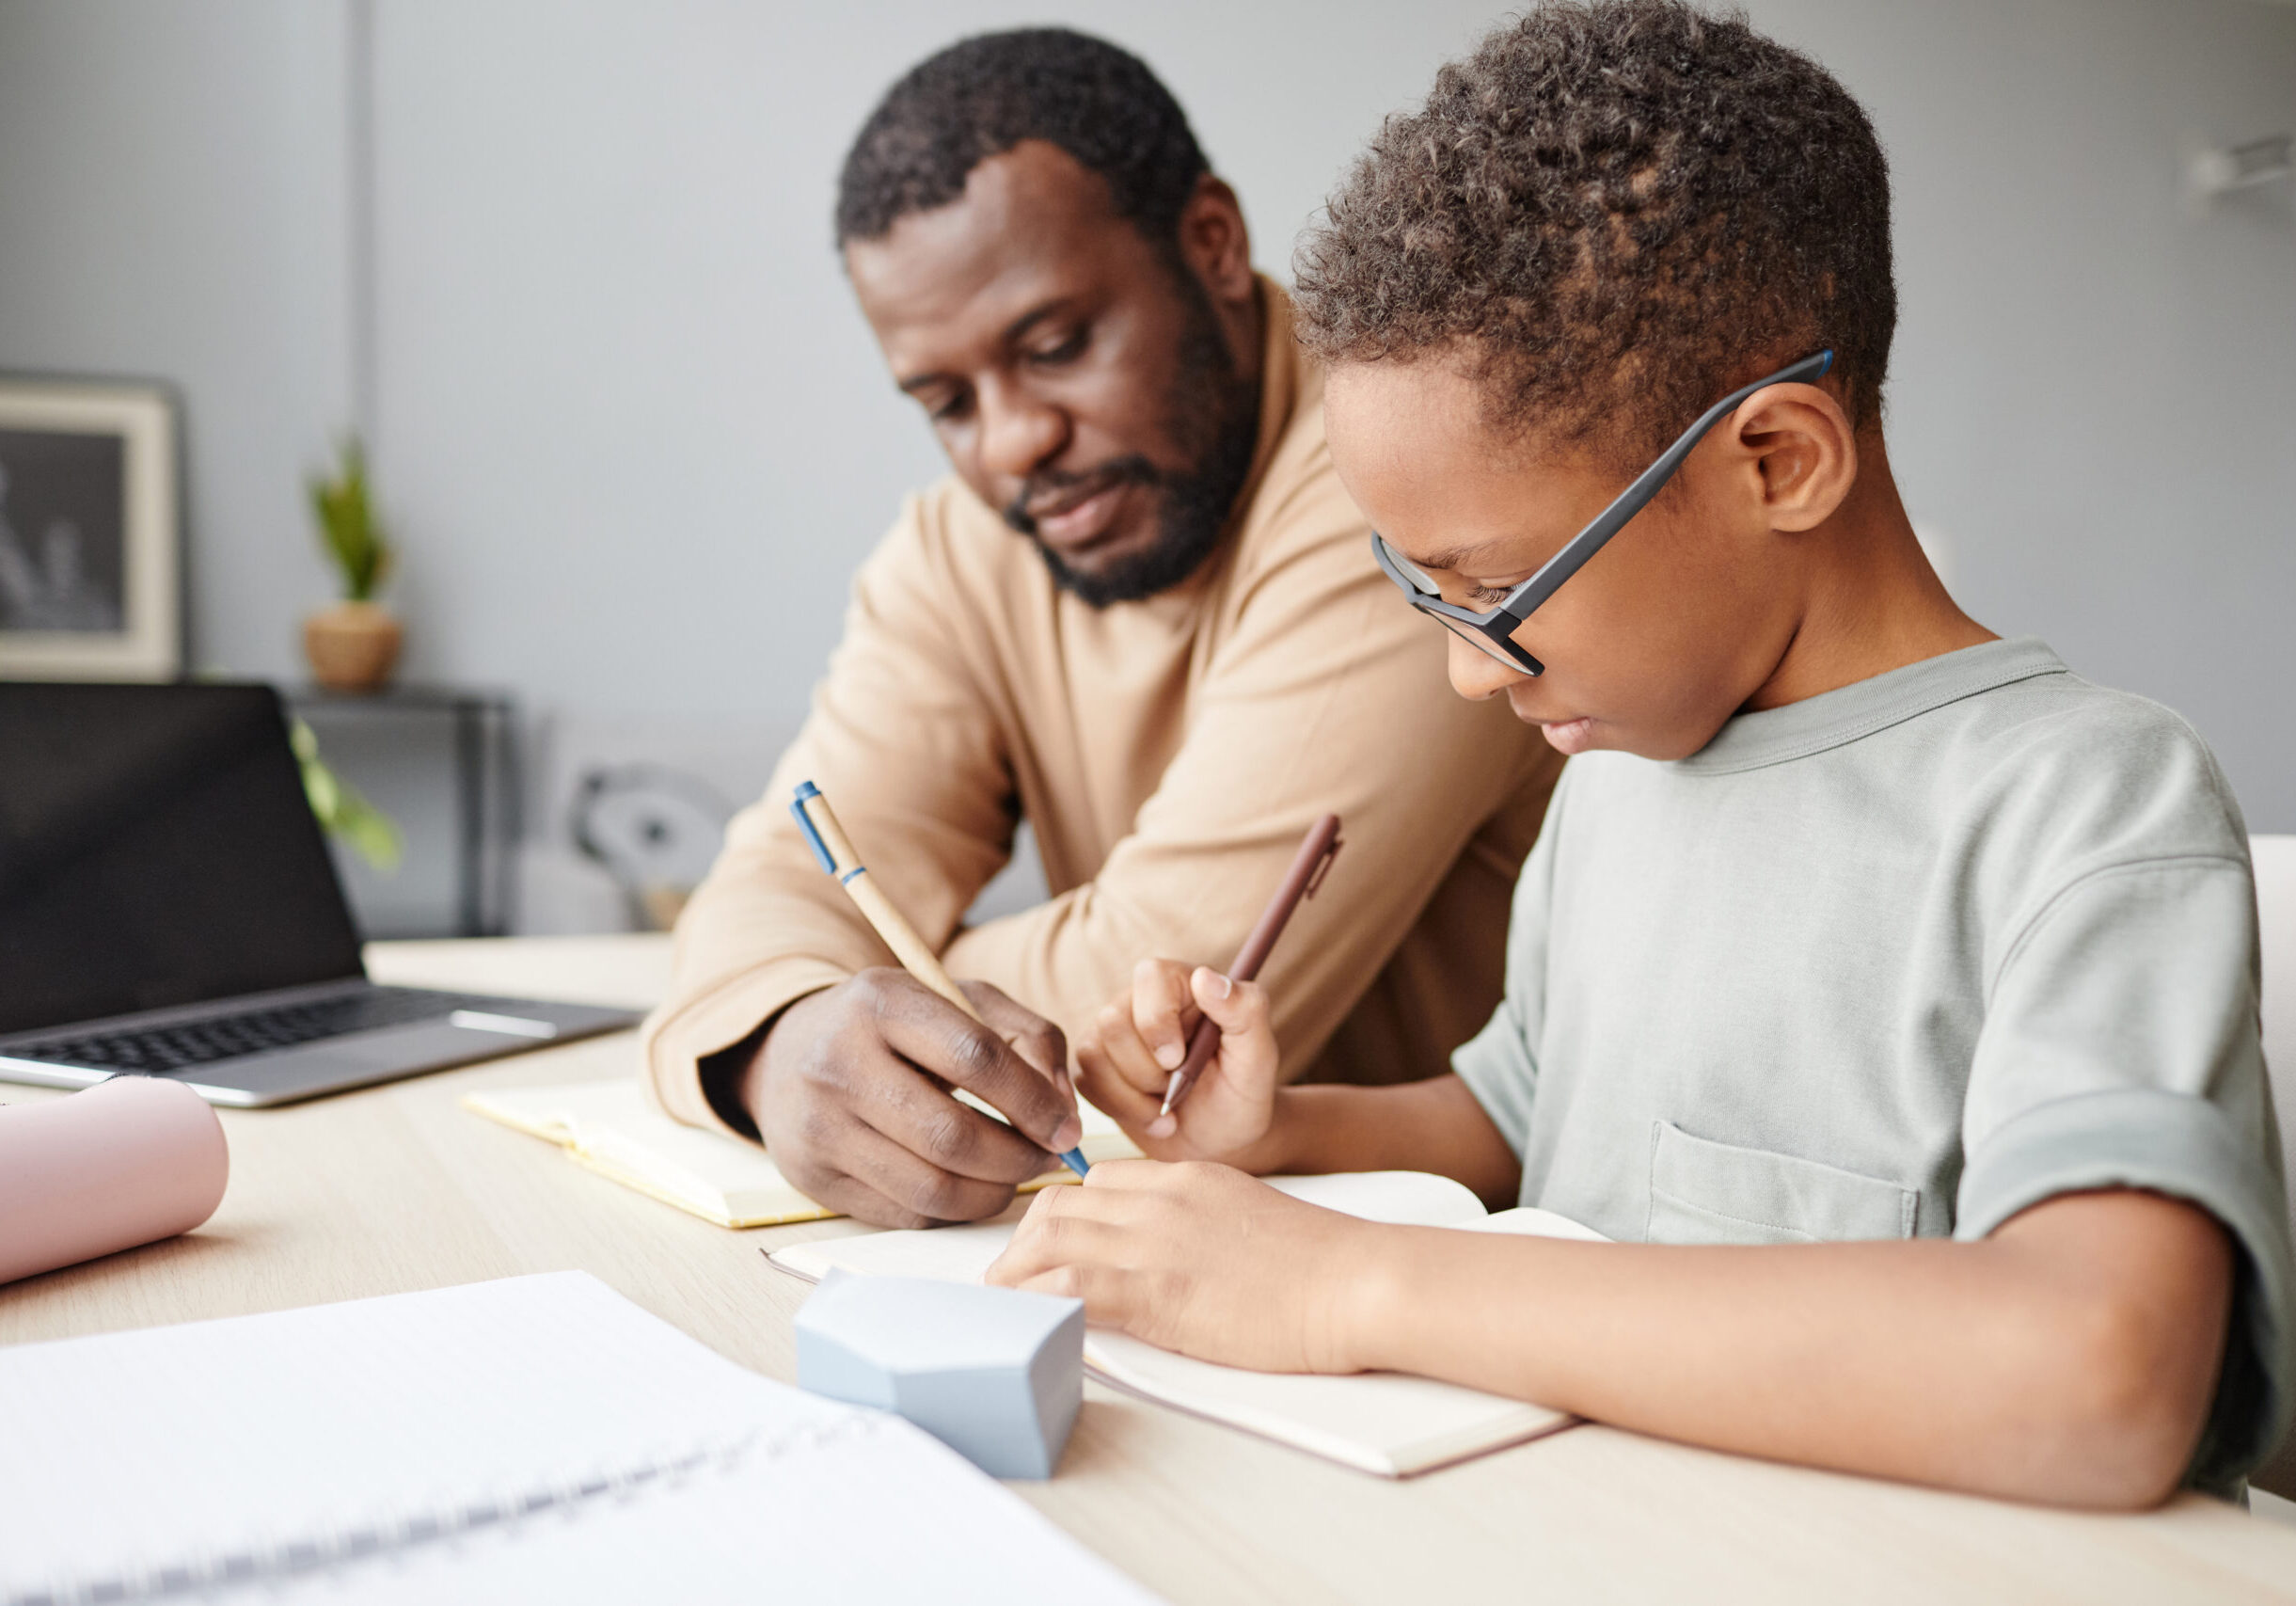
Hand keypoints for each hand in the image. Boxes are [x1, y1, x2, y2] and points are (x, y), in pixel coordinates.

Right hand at [743, 969, 1082, 1227]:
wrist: (789, 1055)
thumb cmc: (897, 1027)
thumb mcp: (963, 1002)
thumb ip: (1031, 1040)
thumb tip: (1064, 1115)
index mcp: (881, 1002)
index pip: (975, 1058)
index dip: (1033, 1101)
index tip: (1066, 1128)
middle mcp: (838, 1063)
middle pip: (953, 1137)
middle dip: (1018, 1158)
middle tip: (1047, 1158)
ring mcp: (820, 1127)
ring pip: (932, 1188)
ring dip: (993, 1191)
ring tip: (1013, 1172)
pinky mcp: (815, 1180)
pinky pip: (908, 1214)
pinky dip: (955, 1209)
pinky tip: (969, 1185)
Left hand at [986, 1160, 1377, 1372]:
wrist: (1355, 1281)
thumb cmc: (1320, 1267)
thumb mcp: (1248, 1221)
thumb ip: (1202, 1227)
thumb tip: (1179, 1260)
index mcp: (1187, 1177)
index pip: (1101, 1180)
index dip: (1066, 1213)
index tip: (1051, 1243)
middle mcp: (1161, 1198)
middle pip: (1062, 1203)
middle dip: (1027, 1239)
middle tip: (1015, 1275)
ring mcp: (1155, 1240)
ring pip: (1052, 1236)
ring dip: (1016, 1271)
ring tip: (1004, 1300)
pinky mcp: (1156, 1288)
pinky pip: (1068, 1284)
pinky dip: (1034, 1298)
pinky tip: (1022, 1317)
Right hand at [1073, 959, 1280, 1163]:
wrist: (1221, 1140)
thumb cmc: (1242, 1092)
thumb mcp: (1258, 1056)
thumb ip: (1245, 1011)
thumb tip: (1207, 977)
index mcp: (1184, 984)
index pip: (1151, 976)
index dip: (1157, 1022)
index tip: (1178, 1061)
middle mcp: (1142, 999)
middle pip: (1113, 1020)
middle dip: (1147, 1070)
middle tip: (1180, 1088)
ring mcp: (1114, 1032)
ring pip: (1093, 1052)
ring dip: (1134, 1095)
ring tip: (1170, 1107)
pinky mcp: (1096, 1065)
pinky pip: (1084, 1080)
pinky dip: (1121, 1108)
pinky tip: (1153, 1117)